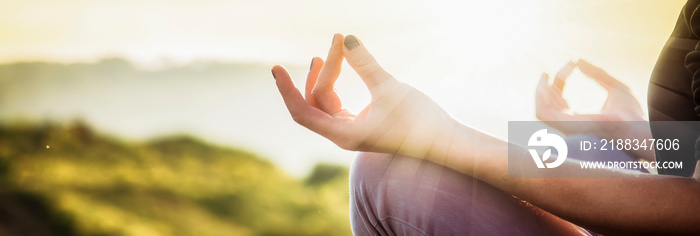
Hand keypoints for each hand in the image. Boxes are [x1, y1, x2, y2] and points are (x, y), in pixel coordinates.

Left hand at [272, 34, 456, 158]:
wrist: (445, 142)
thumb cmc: (420, 120)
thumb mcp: (390, 88)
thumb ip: (366, 63)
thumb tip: (346, 37)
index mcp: (345, 134)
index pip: (303, 113)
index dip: (287, 90)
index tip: (276, 69)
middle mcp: (344, 135)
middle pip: (317, 101)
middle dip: (321, 71)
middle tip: (337, 41)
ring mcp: (353, 130)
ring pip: (327, 102)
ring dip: (326, 76)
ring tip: (329, 50)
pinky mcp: (364, 124)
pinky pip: (339, 104)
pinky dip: (337, 85)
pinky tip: (339, 67)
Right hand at [535, 59, 645, 137]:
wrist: (636, 126)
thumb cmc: (632, 114)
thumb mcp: (615, 87)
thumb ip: (597, 74)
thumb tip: (579, 61)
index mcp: (580, 119)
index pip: (562, 99)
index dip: (563, 80)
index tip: (572, 63)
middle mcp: (570, 124)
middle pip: (550, 103)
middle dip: (550, 84)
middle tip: (560, 67)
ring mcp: (566, 127)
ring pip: (542, 108)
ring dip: (541, 90)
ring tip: (546, 74)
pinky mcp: (564, 127)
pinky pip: (542, 113)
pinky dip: (540, 97)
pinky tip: (547, 82)